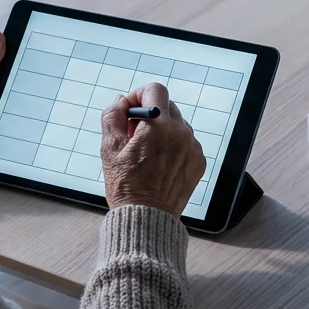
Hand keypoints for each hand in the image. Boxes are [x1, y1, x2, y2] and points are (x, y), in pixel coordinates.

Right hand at [100, 83, 204, 215]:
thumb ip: (113, 117)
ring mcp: (193, 148)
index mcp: (159, 126)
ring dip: (162, 130)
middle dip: (149, 114)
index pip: (155, 90)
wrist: (147, 218)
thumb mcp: (109, 149)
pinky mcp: (198, 162)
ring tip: (146, 152)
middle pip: (167, 106)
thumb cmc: (126, 186)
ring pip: (177, 125)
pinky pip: (186, 143)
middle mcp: (181, 133)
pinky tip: (159, 163)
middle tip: (133, 134)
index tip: (130, 110)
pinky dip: (174, 146)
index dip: (139, 95)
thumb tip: (121, 101)